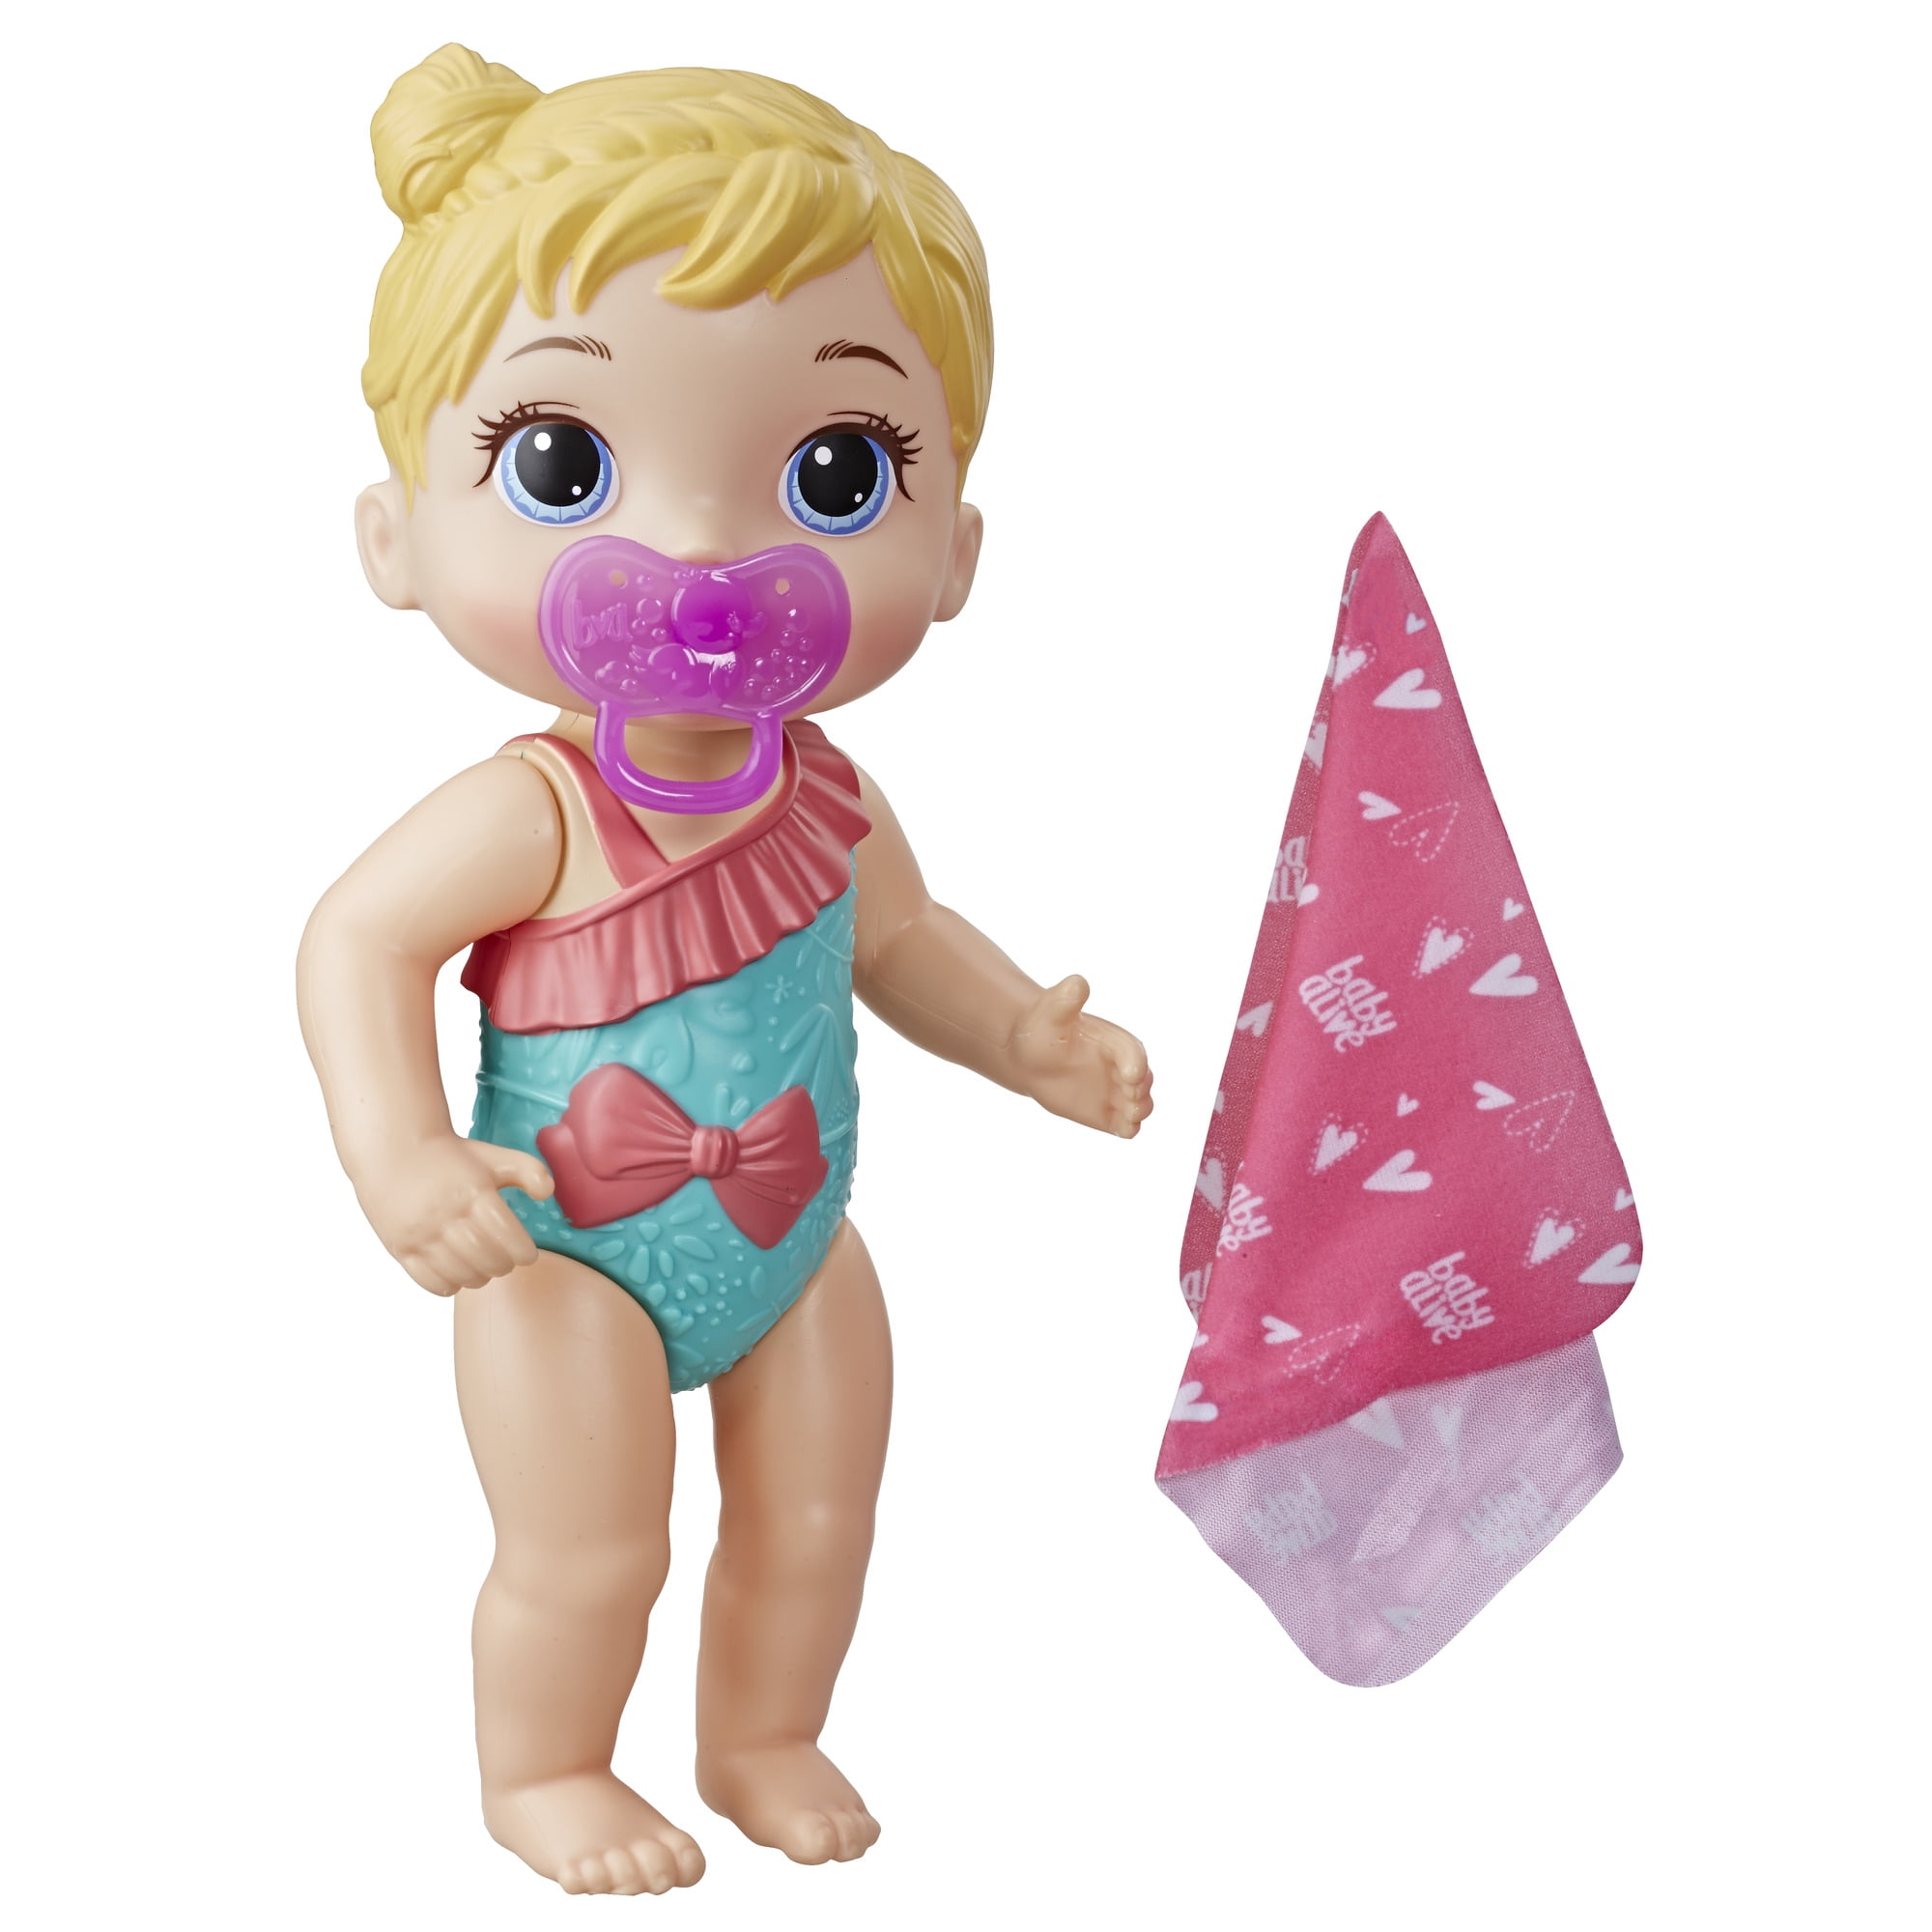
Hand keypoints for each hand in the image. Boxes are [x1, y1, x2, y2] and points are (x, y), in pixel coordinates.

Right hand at [353, 1136, 553, 1295]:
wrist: (394, 1149)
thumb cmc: (451, 1157)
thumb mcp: (493, 1156)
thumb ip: (529, 1170)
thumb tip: (547, 1193)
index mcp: (474, 1192)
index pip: (509, 1238)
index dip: (524, 1253)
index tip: (526, 1253)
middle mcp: (446, 1215)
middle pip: (489, 1261)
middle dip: (505, 1266)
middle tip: (505, 1260)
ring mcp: (421, 1234)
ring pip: (462, 1275)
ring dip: (480, 1277)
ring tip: (484, 1267)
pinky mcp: (401, 1248)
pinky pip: (431, 1283)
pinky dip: (450, 1285)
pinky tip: (457, 1273)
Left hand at [1008, 975, 1153, 1137]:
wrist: (1027, 1057)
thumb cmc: (1041, 1029)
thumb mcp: (1050, 1012)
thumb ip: (1066, 1000)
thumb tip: (1077, 982)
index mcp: (1113, 1041)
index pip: (1133, 1051)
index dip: (1135, 1062)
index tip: (1130, 1073)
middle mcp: (1120, 1066)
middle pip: (1143, 1079)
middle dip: (1140, 1088)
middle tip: (1129, 1095)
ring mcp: (1116, 1091)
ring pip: (1140, 1103)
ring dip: (1140, 1110)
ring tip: (1129, 1116)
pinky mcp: (1107, 1113)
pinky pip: (1125, 1125)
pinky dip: (1129, 1128)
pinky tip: (1122, 1129)